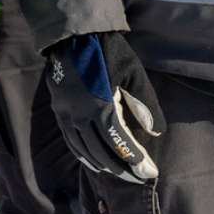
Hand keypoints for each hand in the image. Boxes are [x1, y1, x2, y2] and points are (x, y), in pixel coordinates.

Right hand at [45, 33, 165, 181]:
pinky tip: (95, 162)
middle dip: (123, 169)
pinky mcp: (58, 112)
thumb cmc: (110, 53)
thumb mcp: (134, 75)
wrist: (74, 36)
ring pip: (85, 152)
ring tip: (120, 172)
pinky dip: (84, 156)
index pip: (122, 145)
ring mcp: (67, 116)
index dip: (137, 162)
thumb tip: (154, 133)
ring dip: (104, 165)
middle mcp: (81, 117)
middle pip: (103, 154)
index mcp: (102, 108)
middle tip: (138, 177)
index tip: (150, 173)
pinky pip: (71, 142)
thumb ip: (145, 106)